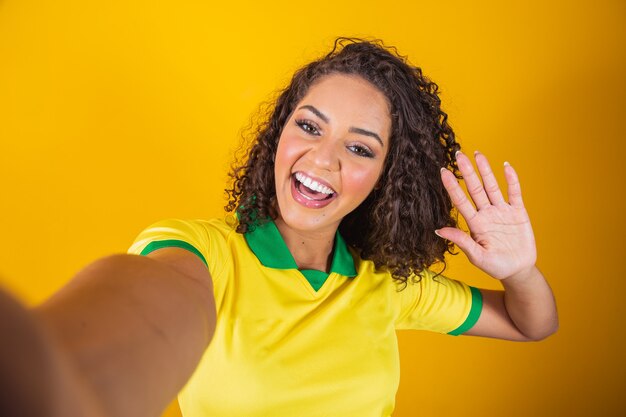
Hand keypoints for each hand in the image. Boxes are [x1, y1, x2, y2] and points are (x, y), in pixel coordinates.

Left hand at [437, 151, 536, 279]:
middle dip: (467, 172)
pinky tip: (505, 166)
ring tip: (477, 154)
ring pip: (492, 186)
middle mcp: (486, 214)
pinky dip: (511, 180)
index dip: (452, 187)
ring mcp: (502, 211)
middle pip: (475, 189)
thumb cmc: (495, 266)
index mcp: (475, 224)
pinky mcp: (518, 212)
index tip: (443, 172)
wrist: (518, 271)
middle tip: (458, 154)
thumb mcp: (477, 256)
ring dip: (485, 171)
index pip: (461, 201)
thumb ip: (461, 241)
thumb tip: (438, 230)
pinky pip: (514, 193)